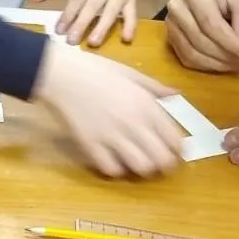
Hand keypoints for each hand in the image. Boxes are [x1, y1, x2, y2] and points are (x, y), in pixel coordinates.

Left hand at [28, 0, 136, 46]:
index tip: (59, 30)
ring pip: (113, 11)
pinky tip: (127, 39)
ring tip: (94, 43)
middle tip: (72, 41)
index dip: (68, 14)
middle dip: (82, 23)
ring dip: (104, 27)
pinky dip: (131, 25)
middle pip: (93, 6)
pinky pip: (133, 13)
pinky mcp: (131, 0)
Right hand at [31, 40, 182, 177]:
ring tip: (137, 163)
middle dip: (164, 165)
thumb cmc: (95, 69)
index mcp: (146, 105)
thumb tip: (176, 95)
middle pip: (162, 160)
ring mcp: (112, 136)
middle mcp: (134, 123)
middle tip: (158, 162)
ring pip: (140, 168)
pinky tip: (114, 160)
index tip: (175, 153)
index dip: (178, 151)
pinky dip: (116, 168)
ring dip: (142, 168)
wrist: (60, 74)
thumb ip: (155, 87)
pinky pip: (111, 169)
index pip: (175, 140)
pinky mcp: (91, 145)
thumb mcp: (130, 73)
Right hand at [166, 0, 238, 72]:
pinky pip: (186, 59)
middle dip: (225, 55)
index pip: (210, 24)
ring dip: (216, 64)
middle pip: (200, 40)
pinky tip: (221, 64)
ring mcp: (170, 25)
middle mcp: (177, 9)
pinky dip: (206, 66)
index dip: (229, 42)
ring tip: (235, 65)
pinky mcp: (170, 38)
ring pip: (191, 53)